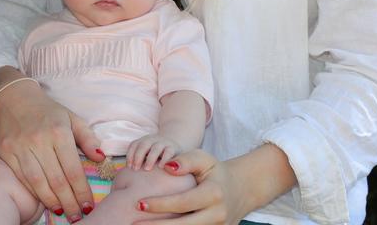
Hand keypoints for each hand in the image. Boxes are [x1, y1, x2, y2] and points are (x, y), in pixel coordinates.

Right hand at [0, 75, 101, 222]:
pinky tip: (43, 200)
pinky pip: (21, 178)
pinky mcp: (5, 153)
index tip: (88, 206)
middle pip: (57, 180)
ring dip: (51, 201)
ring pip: (38, 182)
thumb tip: (101, 157)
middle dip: (69, 202)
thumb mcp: (71, 118)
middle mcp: (39, 141)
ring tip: (62, 212)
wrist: (14, 98)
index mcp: (58, 132)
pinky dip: (33, 192)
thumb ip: (87, 138)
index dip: (81, 191)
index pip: (73, 169)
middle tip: (77, 216)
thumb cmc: (47, 111)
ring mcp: (20, 148)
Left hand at [126, 133, 182, 170]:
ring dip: (150, 158)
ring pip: (155, 148)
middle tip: (135, 169)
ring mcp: (163, 143)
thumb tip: (125, 175)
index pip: (134, 145)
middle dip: (138, 156)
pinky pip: (169, 152)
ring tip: (147, 169)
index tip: (129, 167)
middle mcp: (152, 140)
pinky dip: (165, 159)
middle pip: (143, 144)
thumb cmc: (156, 155)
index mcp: (143, 141)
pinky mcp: (174, 148)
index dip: (130, 155)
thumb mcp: (146, 154)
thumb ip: (138, 161)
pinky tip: (161, 167)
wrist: (174, 144)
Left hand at [137, 149, 251, 223]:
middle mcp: (218, 214)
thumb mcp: (204, 159)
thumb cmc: (215, 172)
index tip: (138, 204)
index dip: (160, 205)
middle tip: (134, 223)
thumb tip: (167, 166)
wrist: (241, 189)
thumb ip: (186, 160)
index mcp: (214, 194)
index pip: (182, 203)